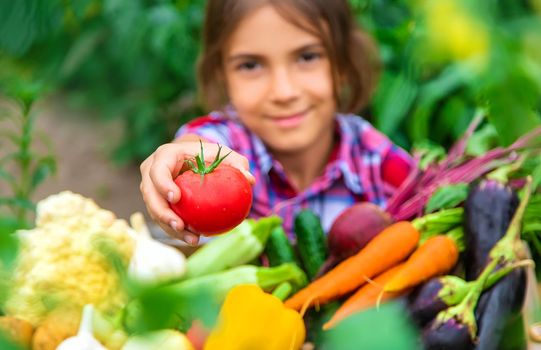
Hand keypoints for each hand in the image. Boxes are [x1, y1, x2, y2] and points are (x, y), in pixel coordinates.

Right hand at [140, 140, 254, 244]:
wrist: (193, 157)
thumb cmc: (209, 155)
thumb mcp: (224, 154)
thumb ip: (236, 163)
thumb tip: (250, 179)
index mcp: (165, 156)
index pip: (158, 170)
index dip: (162, 184)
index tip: (176, 198)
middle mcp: (152, 172)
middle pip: (150, 194)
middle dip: (162, 212)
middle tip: (180, 226)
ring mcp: (152, 189)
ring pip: (155, 211)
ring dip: (170, 228)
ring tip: (192, 239)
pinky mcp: (157, 203)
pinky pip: (164, 219)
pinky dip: (177, 230)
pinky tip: (195, 238)